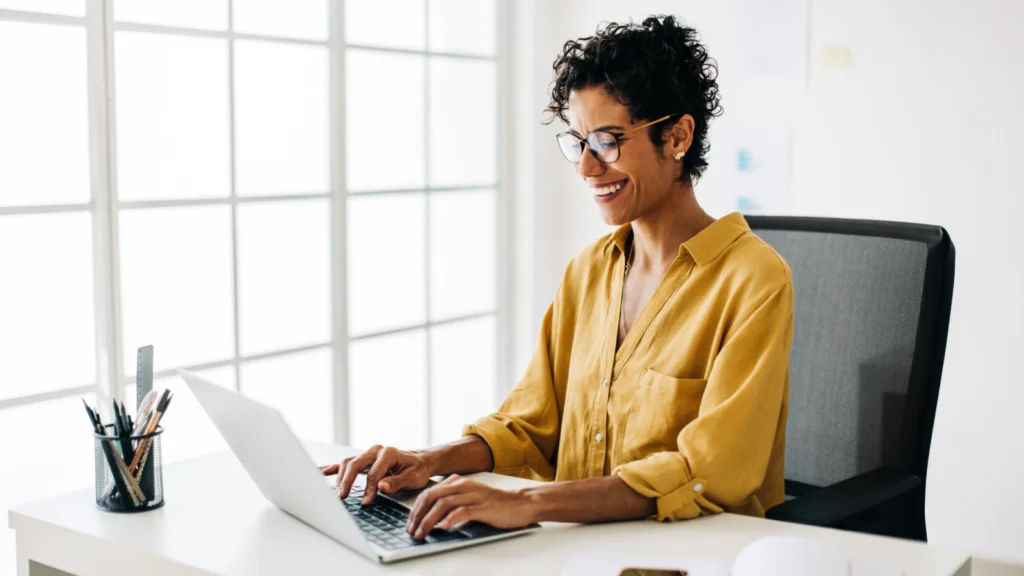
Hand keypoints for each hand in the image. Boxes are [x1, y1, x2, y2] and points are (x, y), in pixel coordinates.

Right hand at [321, 445, 436, 504]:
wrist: (421, 461)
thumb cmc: (417, 470)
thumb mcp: (412, 478)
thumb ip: (396, 483)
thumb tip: (381, 487)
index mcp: (389, 453)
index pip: (373, 474)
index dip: (368, 490)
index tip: (365, 503)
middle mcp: (377, 450)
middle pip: (355, 464)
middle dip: (348, 481)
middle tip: (343, 497)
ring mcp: (369, 453)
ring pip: (349, 462)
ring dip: (342, 477)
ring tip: (340, 492)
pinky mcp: (365, 459)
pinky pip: (347, 462)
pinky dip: (336, 468)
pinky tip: (325, 473)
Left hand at [405, 475, 536, 538]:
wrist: (521, 503)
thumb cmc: (494, 504)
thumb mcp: (469, 497)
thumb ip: (452, 502)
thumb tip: (430, 517)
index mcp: (457, 482)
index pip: (428, 493)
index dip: (415, 509)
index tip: (410, 523)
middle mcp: (463, 485)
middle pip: (431, 496)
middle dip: (418, 515)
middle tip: (412, 530)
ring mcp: (473, 495)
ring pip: (443, 504)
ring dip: (429, 520)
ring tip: (422, 533)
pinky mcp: (483, 506)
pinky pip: (462, 511)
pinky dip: (450, 519)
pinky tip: (443, 528)